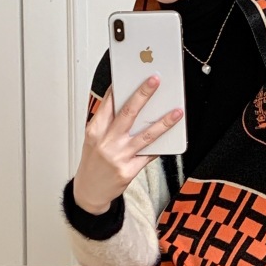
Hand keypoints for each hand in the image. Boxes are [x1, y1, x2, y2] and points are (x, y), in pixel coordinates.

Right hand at [72, 76, 182, 214]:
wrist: (88, 192)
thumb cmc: (93, 163)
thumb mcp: (93, 139)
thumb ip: (108, 121)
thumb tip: (127, 101)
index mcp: (95, 131)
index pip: (108, 103)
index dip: (120, 87)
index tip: (131, 73)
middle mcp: (106, 142)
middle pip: (128, 113)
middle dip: (143, 94)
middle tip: (155, 80)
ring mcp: (118, 157)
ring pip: (145, 135)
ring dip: (163, 122)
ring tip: (177, 112)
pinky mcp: (128, 171)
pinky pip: (149, 155)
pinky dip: (161, 146)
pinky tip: (172, 136)